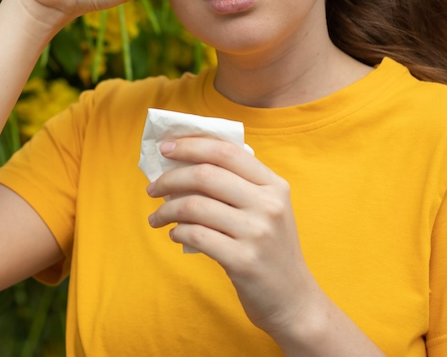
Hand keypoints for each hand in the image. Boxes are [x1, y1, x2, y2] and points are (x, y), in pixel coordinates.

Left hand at [146, 137, 318, 340]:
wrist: (295, 301)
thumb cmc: (272, 250)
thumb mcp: (270, 209)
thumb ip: (240, 184)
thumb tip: (186, 162)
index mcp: (274, 185)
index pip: (226, 151)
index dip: (191, 145)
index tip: (165, 147)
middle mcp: (268, 204)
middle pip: (205, 175)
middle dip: (170, 178)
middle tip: (152, 188)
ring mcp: (257, 233)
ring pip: (195, 206)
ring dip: (167, 209)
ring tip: (157, 217)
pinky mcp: (243, 261)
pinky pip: (196, 236)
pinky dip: (178, 232)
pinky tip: (175, 235)